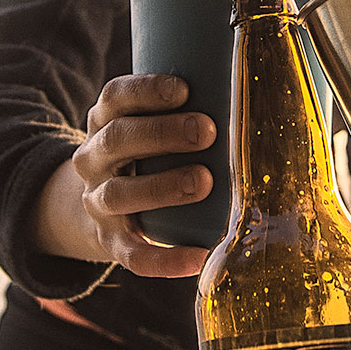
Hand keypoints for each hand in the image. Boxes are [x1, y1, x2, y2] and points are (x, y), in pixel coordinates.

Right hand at [32, 74, 218, 280]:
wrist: (105, 207)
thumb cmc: (148, 155)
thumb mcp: (149, 125)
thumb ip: (188, 111)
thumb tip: (257, 94)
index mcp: (104, 121)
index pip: (115, 97)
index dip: (146, 91)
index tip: (184, 89)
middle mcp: (93, 159)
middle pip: (117, 139)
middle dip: (162, 133)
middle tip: (207, 131)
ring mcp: (98, 202)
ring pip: (119, 193)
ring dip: (161, 187)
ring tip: (204, 181)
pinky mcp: (111, 241)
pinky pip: (132, 256)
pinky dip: (164, 260)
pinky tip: (198, 257)